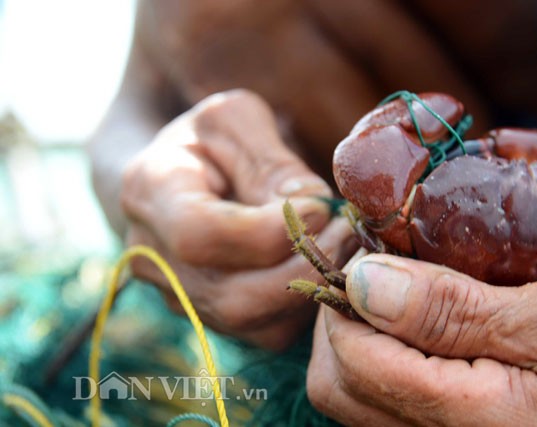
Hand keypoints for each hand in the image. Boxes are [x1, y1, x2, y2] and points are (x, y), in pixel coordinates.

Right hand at [121, 89, 354, 349]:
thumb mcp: (237, 122)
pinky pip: (266, 331)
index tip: (320, 208)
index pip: (200, 234)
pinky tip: (327, 266)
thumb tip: (311, 207)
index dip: (268, 231)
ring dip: (311, 288)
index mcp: (150, 192)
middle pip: (230, 296)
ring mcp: (181, 294)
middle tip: (348, 231)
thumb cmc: (213, 141)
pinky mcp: (213, 315)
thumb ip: (271, 160)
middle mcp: (154, 257)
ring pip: (253, 322)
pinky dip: (305, 305)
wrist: (186, 176)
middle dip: (303, 267)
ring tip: (346, 245)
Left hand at [307, 254, 536, 425]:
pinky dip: (379, 348)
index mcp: (470, 420)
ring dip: (355, 331)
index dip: (340, 301)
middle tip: (367, 260)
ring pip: (355, 394)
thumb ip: (456, 311)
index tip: (357, 249)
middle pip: (339, 387)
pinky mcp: (454, 425)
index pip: (355, 364)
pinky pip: (385, 395)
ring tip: (385, 281)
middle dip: (338, 317)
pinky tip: (408, 313)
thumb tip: (364, 284)